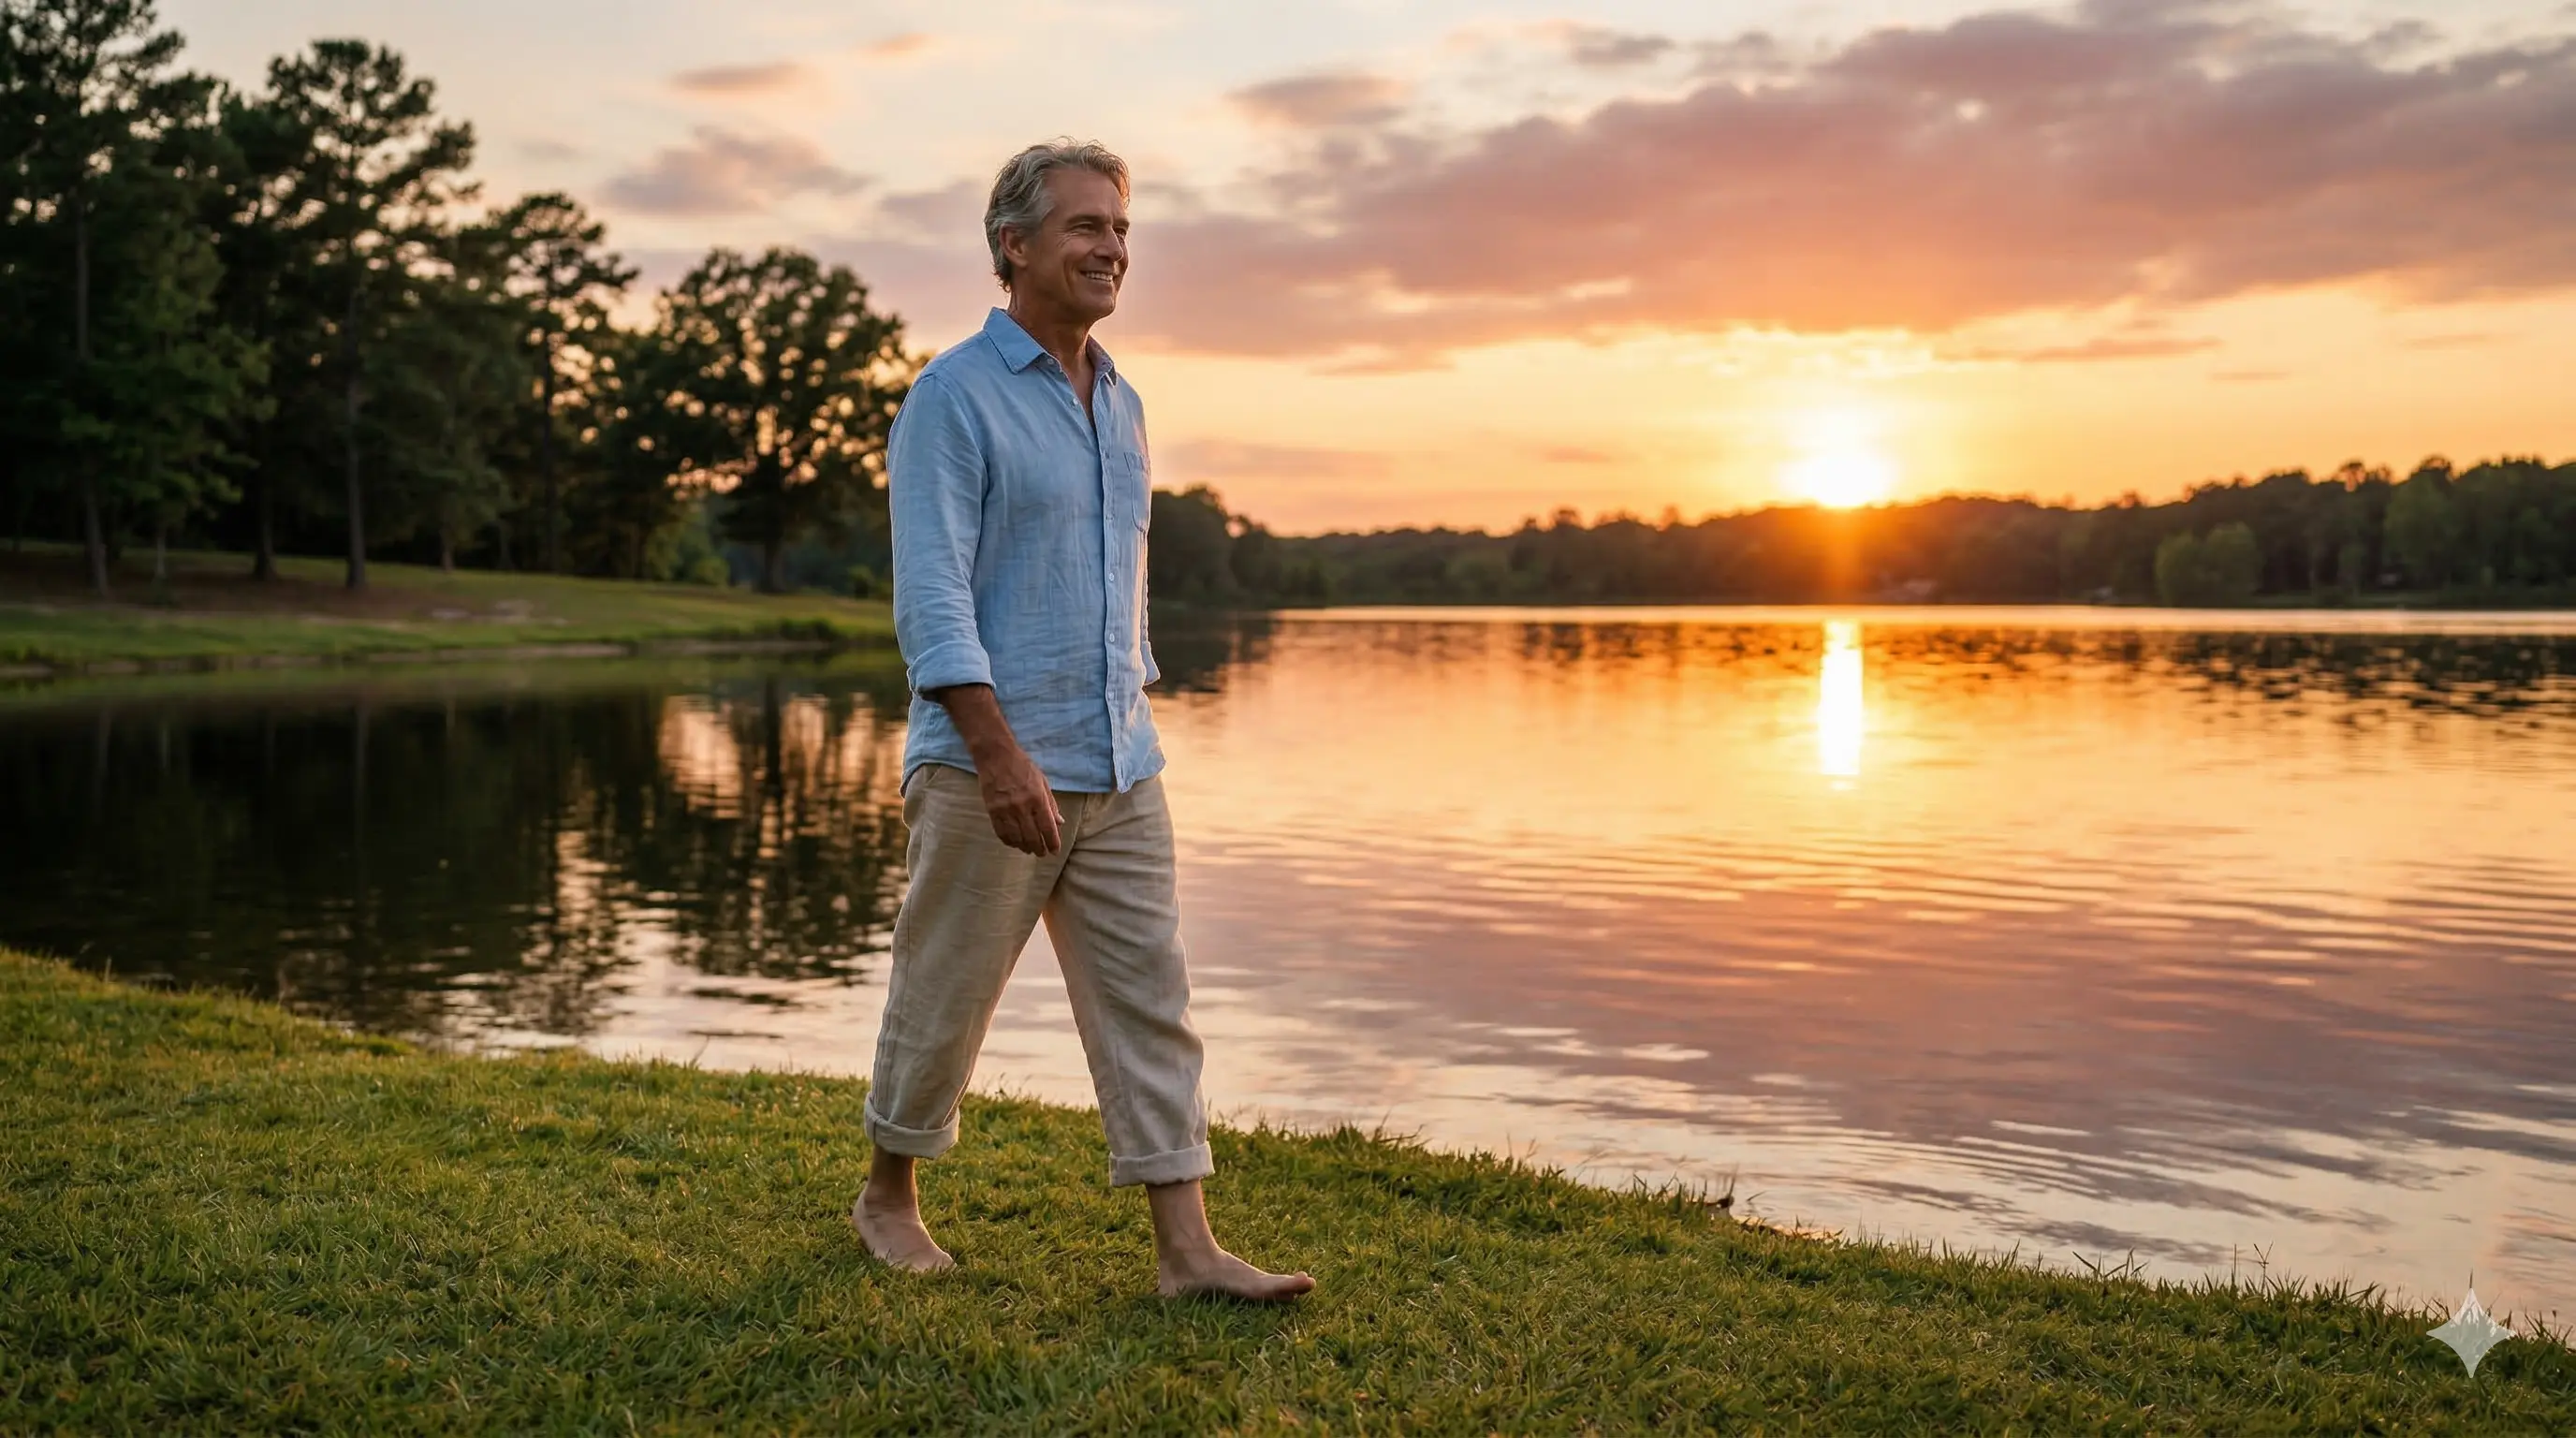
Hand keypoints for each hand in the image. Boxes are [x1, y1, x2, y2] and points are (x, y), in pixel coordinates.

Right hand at [924, 684, 1061, 856]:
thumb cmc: (1023, 766)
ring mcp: (1006, 810)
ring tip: (1029, 849)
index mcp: (1037, 798)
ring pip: (1016, 838)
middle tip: (1041, 854)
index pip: (1047, 827)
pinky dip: (1009, 841)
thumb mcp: (1042, 781)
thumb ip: (1051, 803)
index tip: (1054, 851)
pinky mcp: (992, 811)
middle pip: (1032, 836)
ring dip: (1024, 847)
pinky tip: (1014, 843)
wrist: (996, 756)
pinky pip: (1001, 832)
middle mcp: (1022, 806)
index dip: (1052, 842)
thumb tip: (1059, 822)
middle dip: (1039, 848)